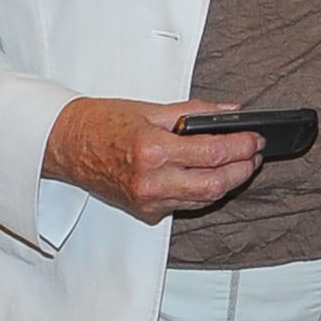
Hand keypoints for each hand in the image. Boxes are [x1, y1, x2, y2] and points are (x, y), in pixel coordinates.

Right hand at [43, 97, 261, 224]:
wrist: (65, 145)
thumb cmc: (101, 123)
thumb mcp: (151, 109)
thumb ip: (196, 112)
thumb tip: (232, 112)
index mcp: (152, 150)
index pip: (212, 153)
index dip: (241, 146)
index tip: (256, 137)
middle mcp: (151, 181)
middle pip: (215, 185)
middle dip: (243, 169)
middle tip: (255, 152)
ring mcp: (149, 200)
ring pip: (204, 199)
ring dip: (228, 182)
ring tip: (240, 162)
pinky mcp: (147, 211)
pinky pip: (187, 204)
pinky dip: (205, 191)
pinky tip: (212, 175)